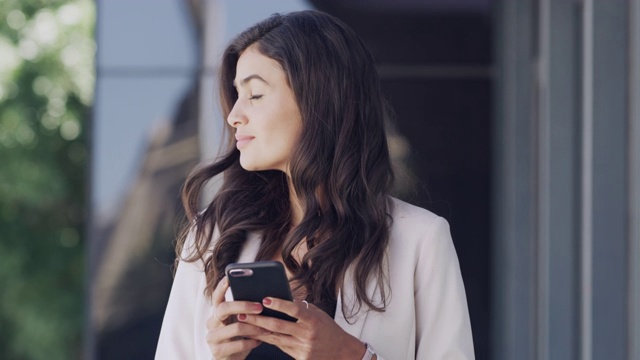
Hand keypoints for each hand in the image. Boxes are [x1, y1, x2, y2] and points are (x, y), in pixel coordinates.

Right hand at [205, 277, 269, 359]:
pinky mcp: (217, 351)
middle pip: (224, 308)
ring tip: (267, 327)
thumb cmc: (239, 337)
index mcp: (217, 313)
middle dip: (243, 305)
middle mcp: (212, 323)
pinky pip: (238, 344)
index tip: (230, 277)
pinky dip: (251, 341)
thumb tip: (265, 295)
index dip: (221, 287)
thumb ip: (246, 311)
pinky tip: (259, 341)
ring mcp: (212, 337)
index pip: (216, 297)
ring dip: (254, 326)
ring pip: (235, 327)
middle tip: (260, 306)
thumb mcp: (241, 322)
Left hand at [238, 297, 366, 359]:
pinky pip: (281, 347)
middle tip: (242, 313)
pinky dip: (268, 340)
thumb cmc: (328, 329)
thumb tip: (282, 296)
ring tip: (244, 323)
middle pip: (278, 326)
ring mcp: (303, 348)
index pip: (294, 310)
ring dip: (258, 330)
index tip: (264, 299)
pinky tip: (256, 335)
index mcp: (313, 320)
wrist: (342, 352)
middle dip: (258, 319)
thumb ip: (301, 307)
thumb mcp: (318, 314)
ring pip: (275, 338)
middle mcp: (308, 334)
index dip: (279, 304)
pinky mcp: (300, 358)